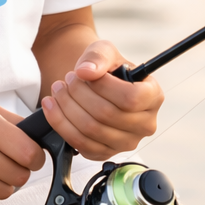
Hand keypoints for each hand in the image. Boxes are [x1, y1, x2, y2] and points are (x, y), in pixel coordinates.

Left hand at [41, 40, 162, 160]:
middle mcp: (145, 124)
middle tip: (67, 78)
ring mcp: (126, 142)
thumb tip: (85, 72)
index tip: (85, 74)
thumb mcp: (104, 51)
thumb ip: (97, 57)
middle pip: (107, 115)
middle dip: (78, 93)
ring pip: (91, 130)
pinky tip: (51, 106)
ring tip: (58, 89)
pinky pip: (80, 144)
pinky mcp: (105, 153)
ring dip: (66, 107)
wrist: (93, 84)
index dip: (103, 86)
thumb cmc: (105, 67)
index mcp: (152, 96)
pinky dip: (60, 123)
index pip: (131, 98)